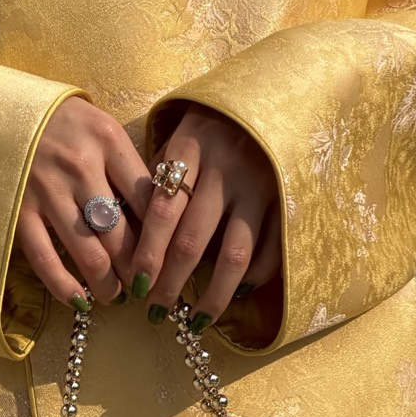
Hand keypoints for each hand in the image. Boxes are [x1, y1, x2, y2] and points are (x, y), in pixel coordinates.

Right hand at [15, 97, 282, 327]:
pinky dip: (63, 285)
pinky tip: (79, 301)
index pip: (150, 199)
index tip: (172, 261)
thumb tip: (159, 223)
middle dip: (139, 270)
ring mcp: (47, 190)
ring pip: (88, 251)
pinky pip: (44, 257)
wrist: (3, 109)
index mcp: (109, 141)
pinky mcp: (19, 209)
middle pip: (122, 233)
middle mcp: (80, 166)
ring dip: (108, 284)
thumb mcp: (103, 130)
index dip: (165, 238)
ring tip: (117, 296)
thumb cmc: (64, 124)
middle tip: (147, 288)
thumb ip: (129, 168)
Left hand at [128, 103, 281, 325]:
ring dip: (213, 294)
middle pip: (193, 240)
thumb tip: (129, 236)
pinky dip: (254, 276)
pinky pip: (270, 248)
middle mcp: (225, 170)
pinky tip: (235, 294)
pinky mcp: (286, 198)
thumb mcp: (178, 139)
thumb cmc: (210, 125)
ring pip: (235, 255)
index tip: (134, 286)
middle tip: (155, 312)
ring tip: (196, 321)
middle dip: (171, 282)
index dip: (147, 253)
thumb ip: (158, 180)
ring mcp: (259, 187)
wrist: (271, 94)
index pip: (162, 211)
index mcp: (191, 149)